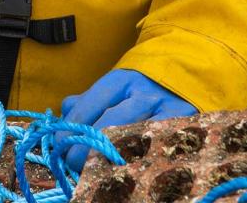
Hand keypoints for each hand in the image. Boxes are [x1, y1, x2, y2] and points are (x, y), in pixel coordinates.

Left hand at [59, 69, 196, 172]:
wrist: (187, 76)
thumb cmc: (143, 87)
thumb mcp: (115, 86)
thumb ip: (89, 99)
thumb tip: (65, 110)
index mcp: (121, 81)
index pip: (89, 105)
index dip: (71, 128)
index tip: (59, 145)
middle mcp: (143, 95)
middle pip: (108, 125)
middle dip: (86, 147)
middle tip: (72, 163)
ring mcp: (165, 112)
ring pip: (132, 139)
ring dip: (110, 159)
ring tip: (94, 171)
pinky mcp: (184, 128)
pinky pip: (156, 150)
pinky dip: (138, 162)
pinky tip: (125, 171)